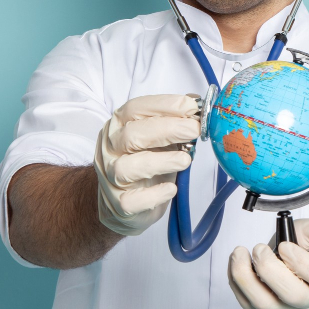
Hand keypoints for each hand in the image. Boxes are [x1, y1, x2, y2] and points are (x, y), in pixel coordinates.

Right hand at [94, 94, 198, 235]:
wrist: (121, 200)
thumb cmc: (144, 161)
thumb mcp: (158, 137)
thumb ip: (174, 121)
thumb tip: (197, 105)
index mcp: (118, 126)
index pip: (135, 109)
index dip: (164, 105)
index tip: (192, 107)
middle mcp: (110, 149)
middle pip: (132, 135)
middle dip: (167, 129)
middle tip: (193, 130)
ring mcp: (111, 177)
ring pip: (127, 168)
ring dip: (161, 161)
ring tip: (185, 160)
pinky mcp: (119, 203)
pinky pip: (131, 200)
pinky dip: (154, 194)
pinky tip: (172, 188)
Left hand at [228, 218, 308, 308]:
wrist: (303, 261)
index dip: (301, 263)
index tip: (285, 245)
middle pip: (293, 297)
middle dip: (269, 269)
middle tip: (259, 249)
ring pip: (266, 307)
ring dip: (246, 279)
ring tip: (239, 254)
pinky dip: (238, 286)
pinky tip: (238, 266)